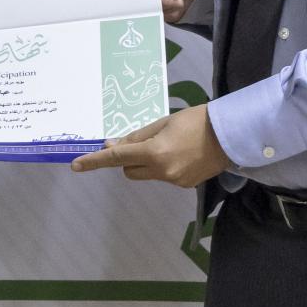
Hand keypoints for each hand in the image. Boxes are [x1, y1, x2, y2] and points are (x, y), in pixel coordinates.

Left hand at [69, 106, 230, 187]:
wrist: (230, 134)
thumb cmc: (195, 120)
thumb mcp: (163, 123)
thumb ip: (137, 137)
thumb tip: (114, 146)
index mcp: (154, 153)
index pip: (117, 158)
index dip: (95, 161)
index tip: (76, 165)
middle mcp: (162, 171)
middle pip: (129, 170)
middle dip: (128, 159)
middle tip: (141, 142)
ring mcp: (174, 181)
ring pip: (145, 174)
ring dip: (146, 163)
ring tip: (169, 146)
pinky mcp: (184, 185)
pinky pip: (163, 176)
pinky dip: (164, 167)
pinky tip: (182, 154)